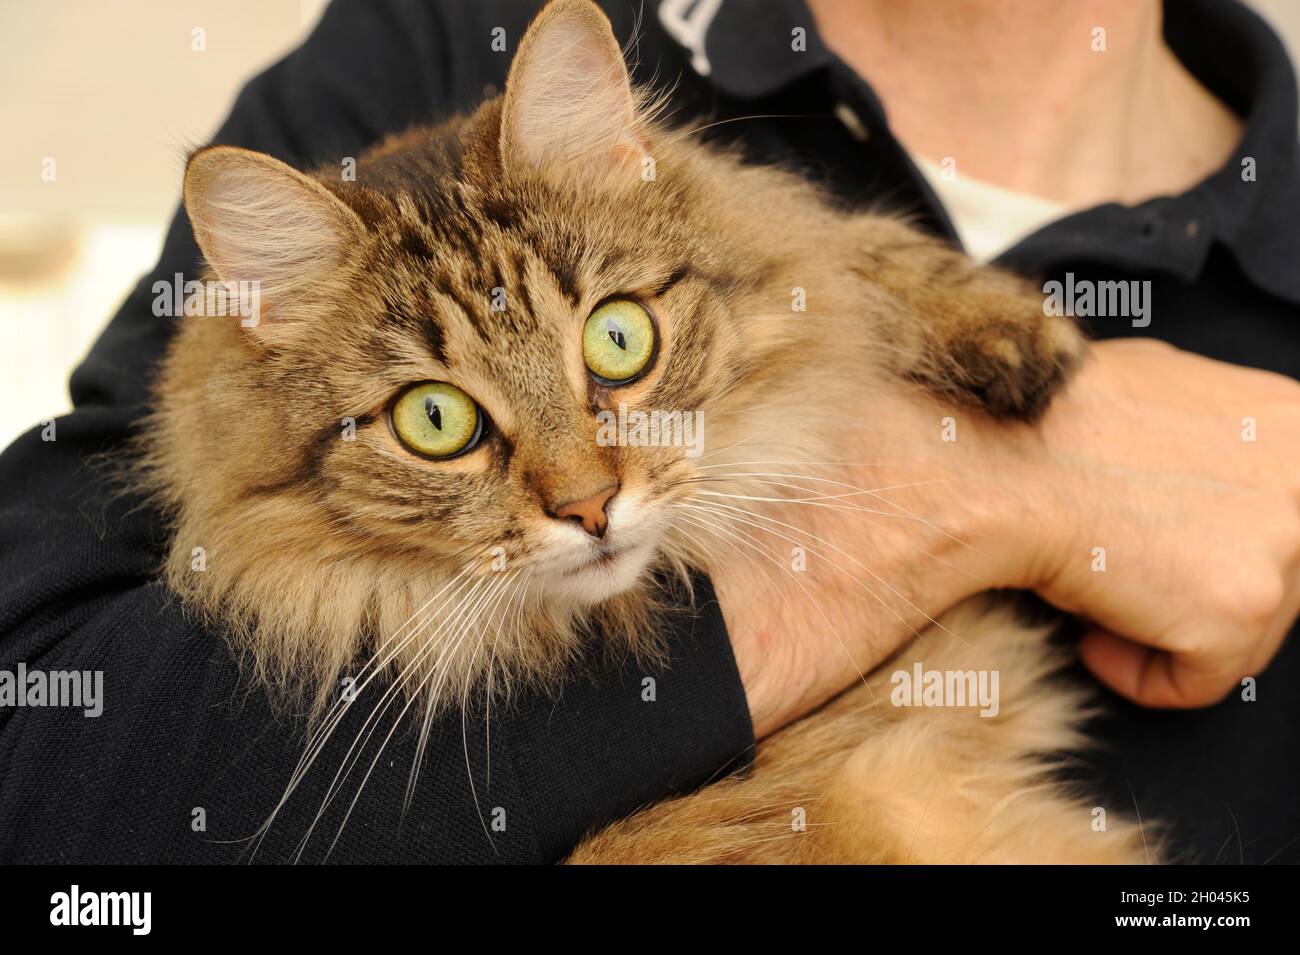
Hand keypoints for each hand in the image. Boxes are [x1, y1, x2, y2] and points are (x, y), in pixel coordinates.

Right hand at [717, 339, 1299, 737]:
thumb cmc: (1043, 421)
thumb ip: (1205, 431)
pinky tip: (1086, 628)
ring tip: (1094, 590)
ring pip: (1236, 634)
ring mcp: (1284, 544)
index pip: (1270, 513)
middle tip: (1116, 568)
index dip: (1199, 535)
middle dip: (1187, 586)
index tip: (1147, 542)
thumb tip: (1193, 464)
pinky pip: (1193, 682)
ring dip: (1158, 626)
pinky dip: (1134, 671)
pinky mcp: (1240, 609)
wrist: (992, 456)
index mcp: (1288, 417)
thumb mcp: (1153, 390)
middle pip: (1268, 576)